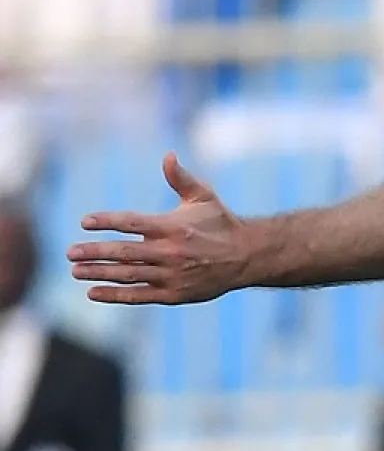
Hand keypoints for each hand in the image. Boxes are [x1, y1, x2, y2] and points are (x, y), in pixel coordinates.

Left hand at [69, 153, 250, 305]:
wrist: (247, 255)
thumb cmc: (221, 222)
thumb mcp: (203, 197)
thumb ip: (181, 178)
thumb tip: (168, 155)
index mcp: (173, 226)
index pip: (131, 222)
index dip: (106, 221)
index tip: (85, 222)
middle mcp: (170, 251)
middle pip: (123, 251)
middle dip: (93, 251)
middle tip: (69, 252)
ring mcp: (171, 275)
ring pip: (127, 274)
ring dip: (98, 272)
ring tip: (75, 270)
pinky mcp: (174, 294)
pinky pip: (139, 295)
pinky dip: (115, 295)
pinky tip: (93, 292)